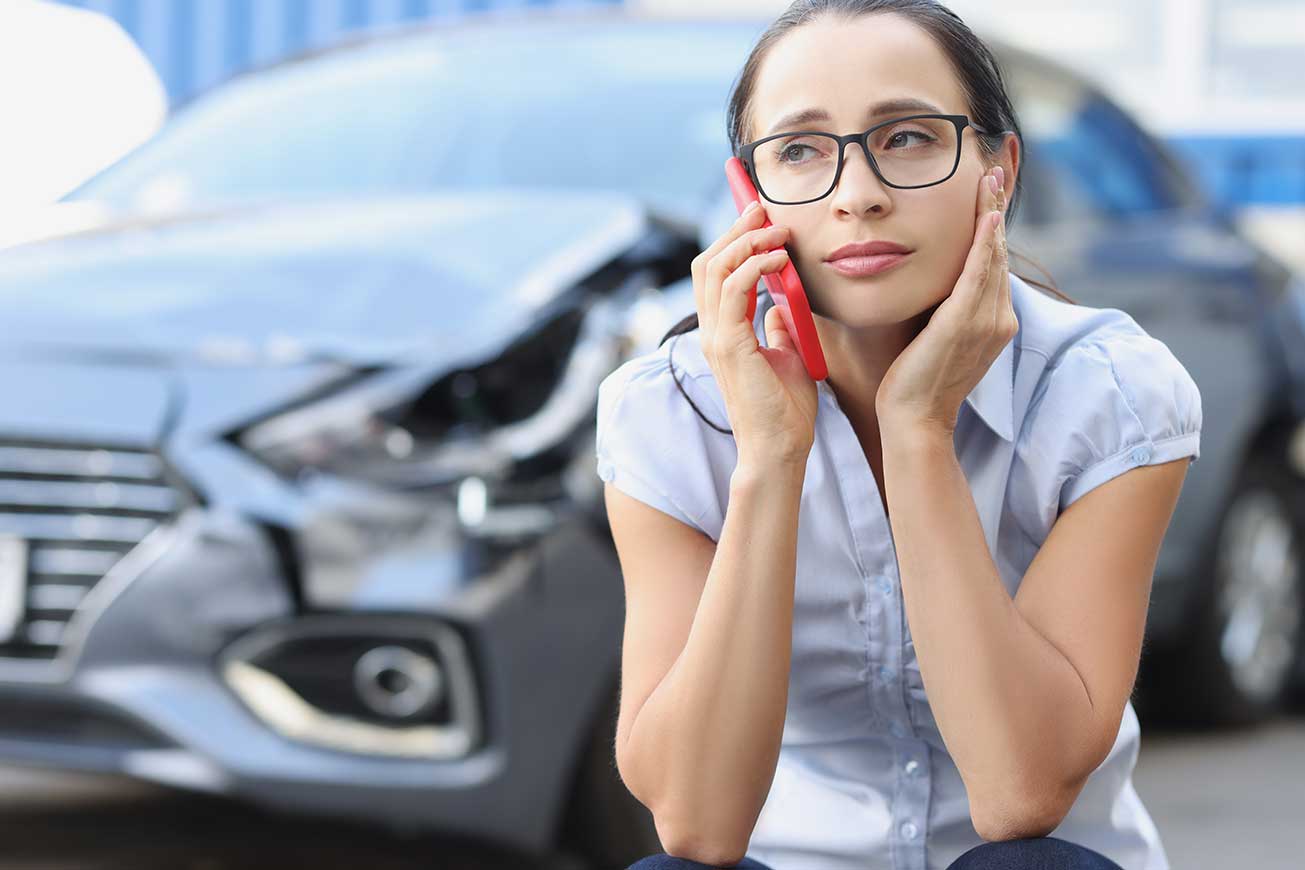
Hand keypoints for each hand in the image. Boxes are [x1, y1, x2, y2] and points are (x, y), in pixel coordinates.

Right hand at [691, 199, 817, 466]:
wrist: (780, 449)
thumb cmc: (785, 411)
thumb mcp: (786, 355)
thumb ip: (778, 328)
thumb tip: (781, 304)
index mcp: (722, 333)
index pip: (715, 274)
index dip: (732, 240)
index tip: (759, 216)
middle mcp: (712, 332)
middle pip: (708, 263)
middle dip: (735, 229)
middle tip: (763, 208)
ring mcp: (716, 338)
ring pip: (715, 268)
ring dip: (746, 241)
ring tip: (777, 231)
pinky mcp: (730, 345)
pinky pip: (735, 289)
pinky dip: (756, 266)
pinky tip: (780, 260)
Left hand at [874, 164, 1016, 434]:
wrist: (915, 418)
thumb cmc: (916, 381)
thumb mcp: (937, 336)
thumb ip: (945, 308)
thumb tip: (936, 280)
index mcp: (994, 320)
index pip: (994, 263)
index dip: (993, 227)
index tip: (989, 194)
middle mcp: (998, 318)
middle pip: (999, 253)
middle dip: (995, 209)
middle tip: (992, 171)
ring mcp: (986, 321)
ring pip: (991, 257)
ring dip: (991, 214)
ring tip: (989, 180)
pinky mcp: (964, 324)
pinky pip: (977, 276)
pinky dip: (984, 245)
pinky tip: (987, 218)